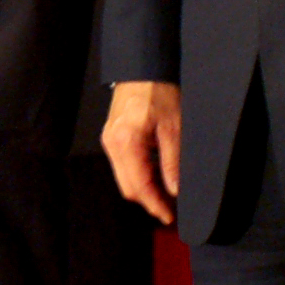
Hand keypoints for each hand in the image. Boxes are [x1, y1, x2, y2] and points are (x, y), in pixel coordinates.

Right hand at [103, 81, 183, 226]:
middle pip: (128, 187)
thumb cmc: (159, 90)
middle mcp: (112, 144)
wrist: (142, 66)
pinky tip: (156, 175)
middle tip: (171, 210)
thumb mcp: (173, 127)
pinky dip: (139, 175)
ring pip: (125, 178)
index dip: (155, 204)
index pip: (139, 186)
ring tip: (167, 194)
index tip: (169, 217)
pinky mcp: (112, 136)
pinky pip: (124, 165)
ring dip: (144, 189)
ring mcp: (109, 140)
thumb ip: (172, 161)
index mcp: (126, 142)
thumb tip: (174, 189)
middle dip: (149, 201)